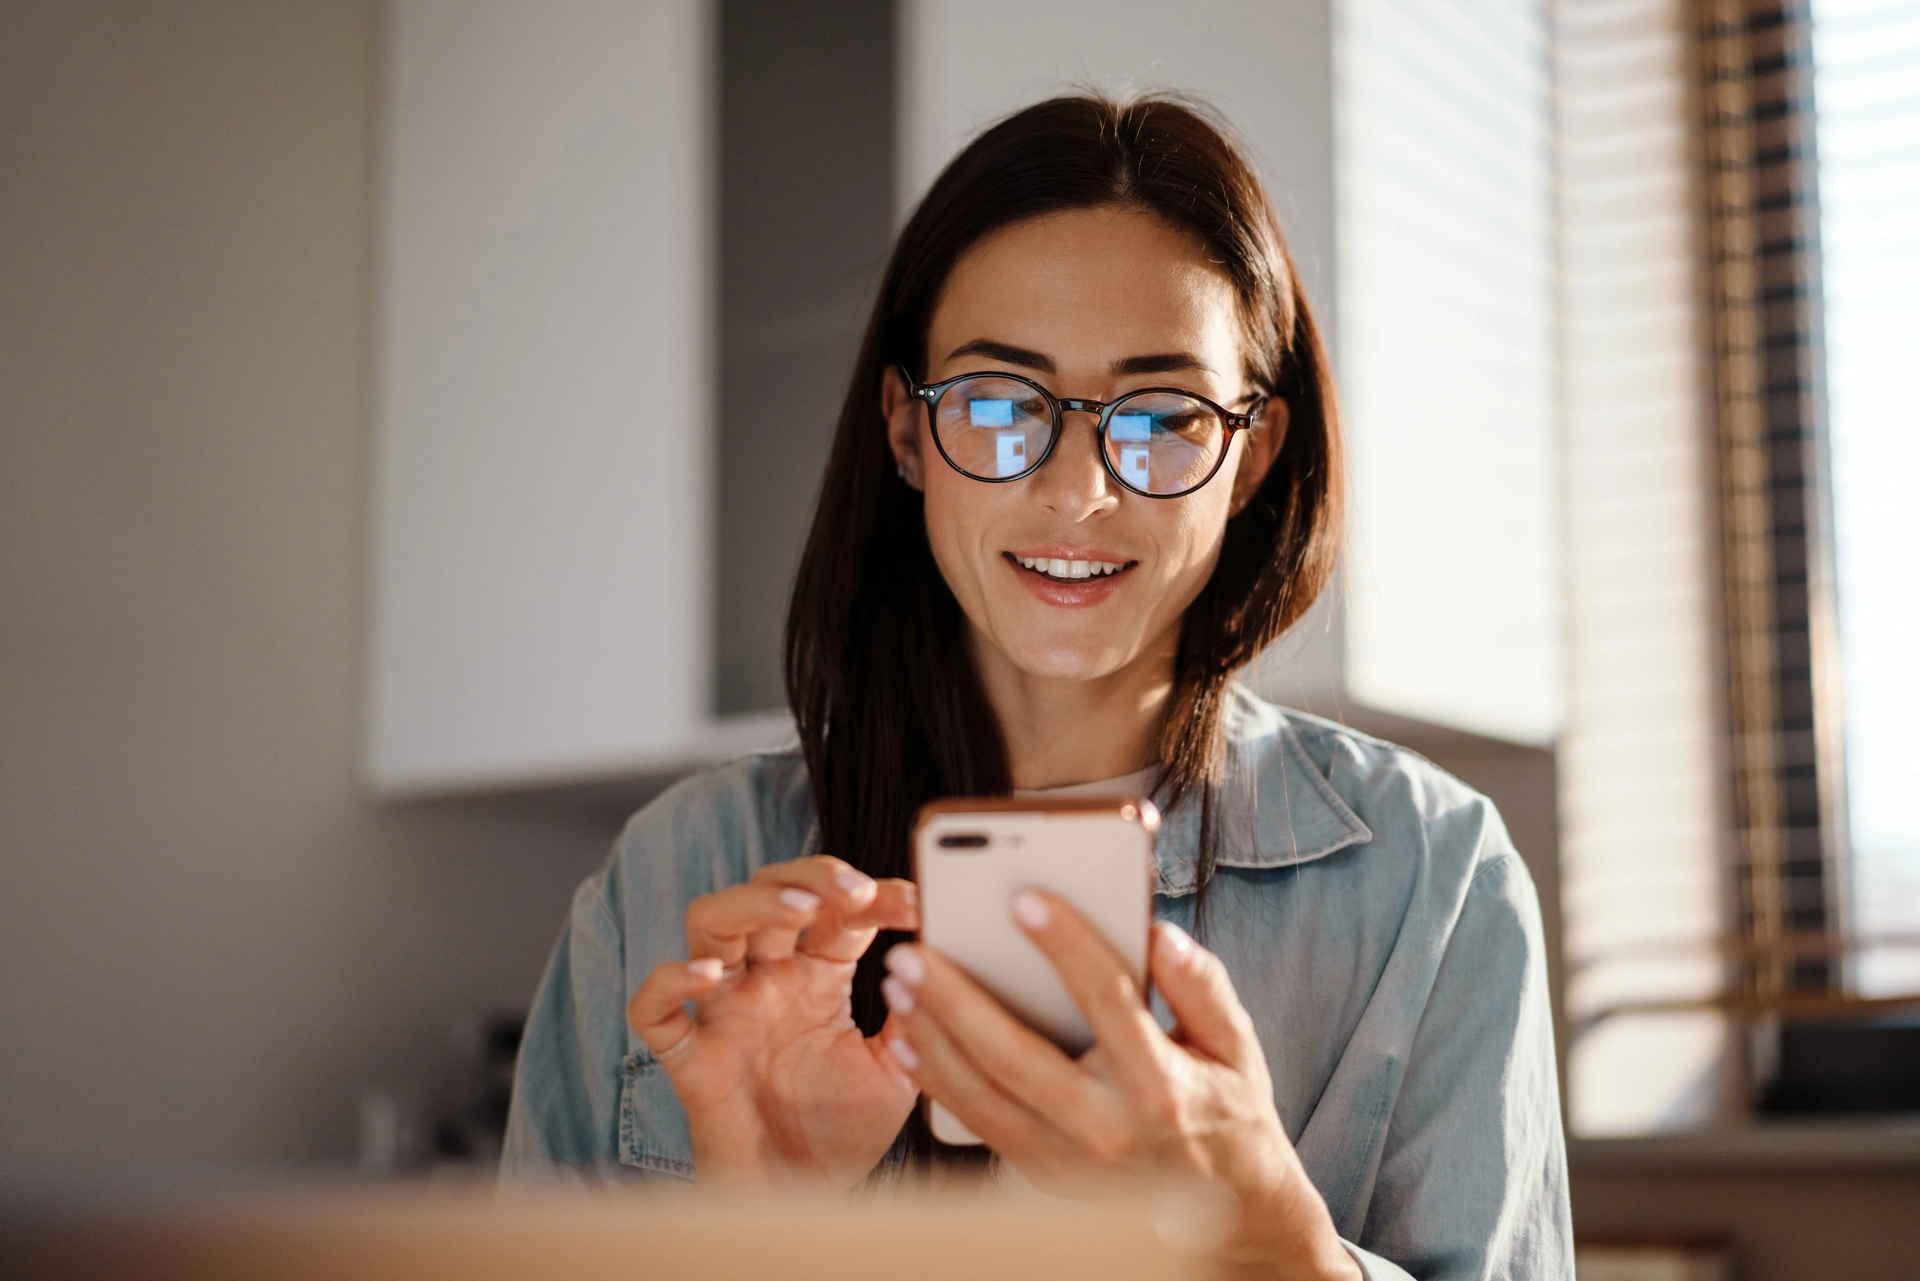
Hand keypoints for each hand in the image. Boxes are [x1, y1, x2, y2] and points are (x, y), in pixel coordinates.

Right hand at [626, 855, 919, 1189]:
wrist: (801, 1203)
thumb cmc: (841, 1134)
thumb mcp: (898, 1069)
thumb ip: (914, 1016)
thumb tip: (943, 961)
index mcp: (816, 976)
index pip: (837, 910)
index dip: (874, 895)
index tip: (916, 900)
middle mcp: (767, 981)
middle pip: (769, 892)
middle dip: (811, 876)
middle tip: (858, 888)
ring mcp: (725, 1014)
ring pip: (710, 922)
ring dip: (752, 902)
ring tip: (802, 908)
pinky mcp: (690, 1059)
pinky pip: (655, 1011)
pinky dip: (669, 982)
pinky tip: (708, 976)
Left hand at [878, 893, 1360, 1280]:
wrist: (1228, 1210)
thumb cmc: (1226, 1108)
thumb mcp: (1235, 1043)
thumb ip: (1200, 984)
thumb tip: (1159, 933)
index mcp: (1161, 1082)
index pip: (1107, 999)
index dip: (1067, 945)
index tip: (1024, 897)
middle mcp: (1108, 1126)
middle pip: (1017, 1053)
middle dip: (957, 999)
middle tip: (913, 951)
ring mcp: (1069, 1158)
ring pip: (983, 1095)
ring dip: (931, 1038)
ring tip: (897, 985)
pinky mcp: (1043, 1172)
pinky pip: (977, 1123)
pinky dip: (936, 1081)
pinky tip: (907, 1040)